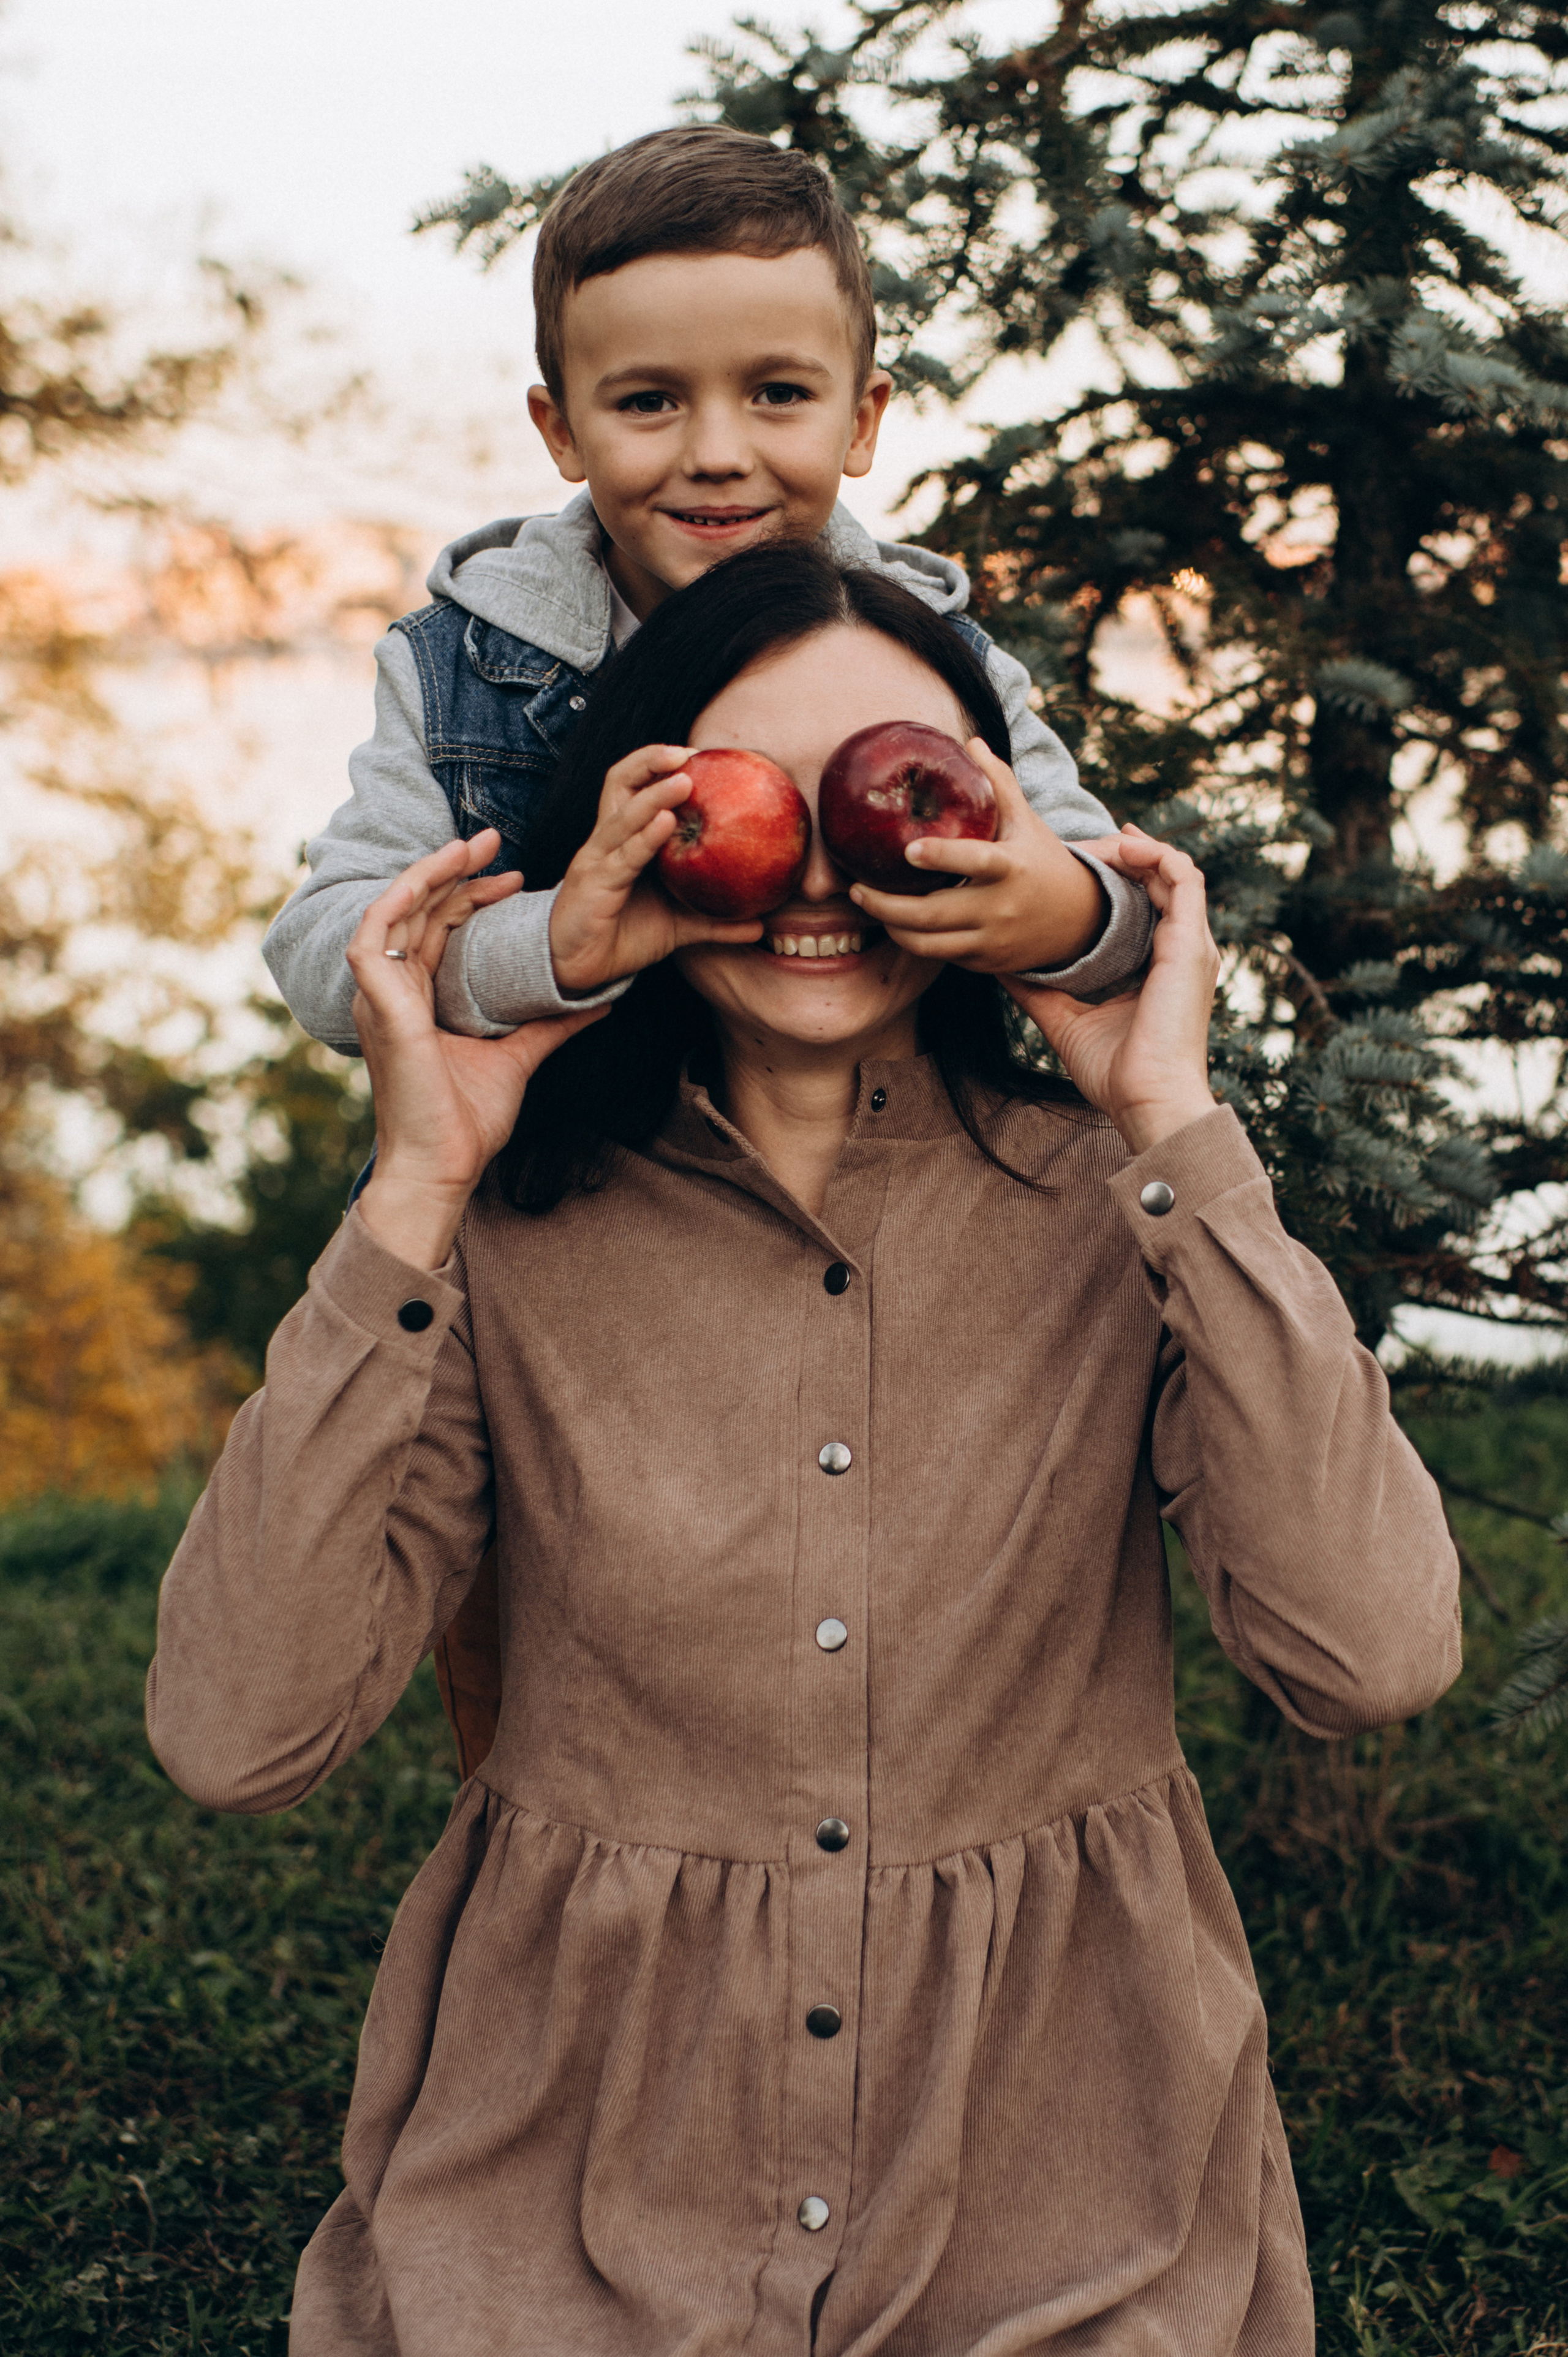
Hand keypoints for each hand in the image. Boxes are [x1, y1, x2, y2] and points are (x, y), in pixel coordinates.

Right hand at [348, 833, 606, 1269]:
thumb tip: (599, 1001)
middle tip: (496, 839)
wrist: (444, 1166)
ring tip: (471, 846)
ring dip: (429, 872)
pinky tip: (429, 877)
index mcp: (418, 1000)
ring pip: (394, 910)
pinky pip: (373, 936)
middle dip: (453, 869)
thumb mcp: (520, 1058)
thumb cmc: (468, 1124)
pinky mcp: (378, 1006)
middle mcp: (394, 992)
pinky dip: (397, 901)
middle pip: (418, 910)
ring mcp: (380, 997)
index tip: (514, 875)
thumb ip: (550, 1025)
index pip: (437, 928)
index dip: (470, 894)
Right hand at [549, 745, 763, 994]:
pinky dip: (645, 838)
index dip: (659, 764)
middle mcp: (607, 841)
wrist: (578, 969)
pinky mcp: (593, 885)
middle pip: (620, 782)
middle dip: (650, 761)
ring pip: (622, 816)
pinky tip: (666, 823)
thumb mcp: (678, 926)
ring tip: (684, 780)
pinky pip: (623, 857)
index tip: (698, 755)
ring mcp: (597, 860)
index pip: (635, 786)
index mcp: (624, 839)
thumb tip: (760, 926)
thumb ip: (715, 920)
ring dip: (654, 796)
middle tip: (688, 753)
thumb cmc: (625, 935)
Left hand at [845, 742, 1106, 975]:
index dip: (941, 857)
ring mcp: (991, 940)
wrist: (1081, 921)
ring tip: (868, 905)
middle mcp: (1000, 908)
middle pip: (932, 914)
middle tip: (856, 889)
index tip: (909, 850)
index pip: (975, 861)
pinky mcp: (984, 962)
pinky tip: (895, 923)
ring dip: (892, 927)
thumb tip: (972, 741)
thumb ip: (999, 783)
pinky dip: (914, 941)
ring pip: (928, 944)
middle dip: (886, 906)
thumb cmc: (1043, 862)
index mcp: (1011, 867)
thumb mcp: (1027, 822)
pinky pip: (940, 955)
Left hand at [1005, 825, 1219, 1155]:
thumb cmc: (1115, 1074)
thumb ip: (1040, 991)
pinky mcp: (1191, 944)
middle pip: (1160, 881)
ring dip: (1138, 849)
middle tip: (1081, 845)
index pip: (1148, 905)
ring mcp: (1192, 945)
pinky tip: (1123, 849)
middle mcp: (1182, 951)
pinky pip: (1185, 879)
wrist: (1147, 1099)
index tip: (1083, 862)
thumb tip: (1001, 967)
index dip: (1120, 878)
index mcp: (1161, 967)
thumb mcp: (1067, 1022)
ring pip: (1176, 871)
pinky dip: (1157, 856)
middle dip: (1123, 856)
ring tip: (1099, 841)